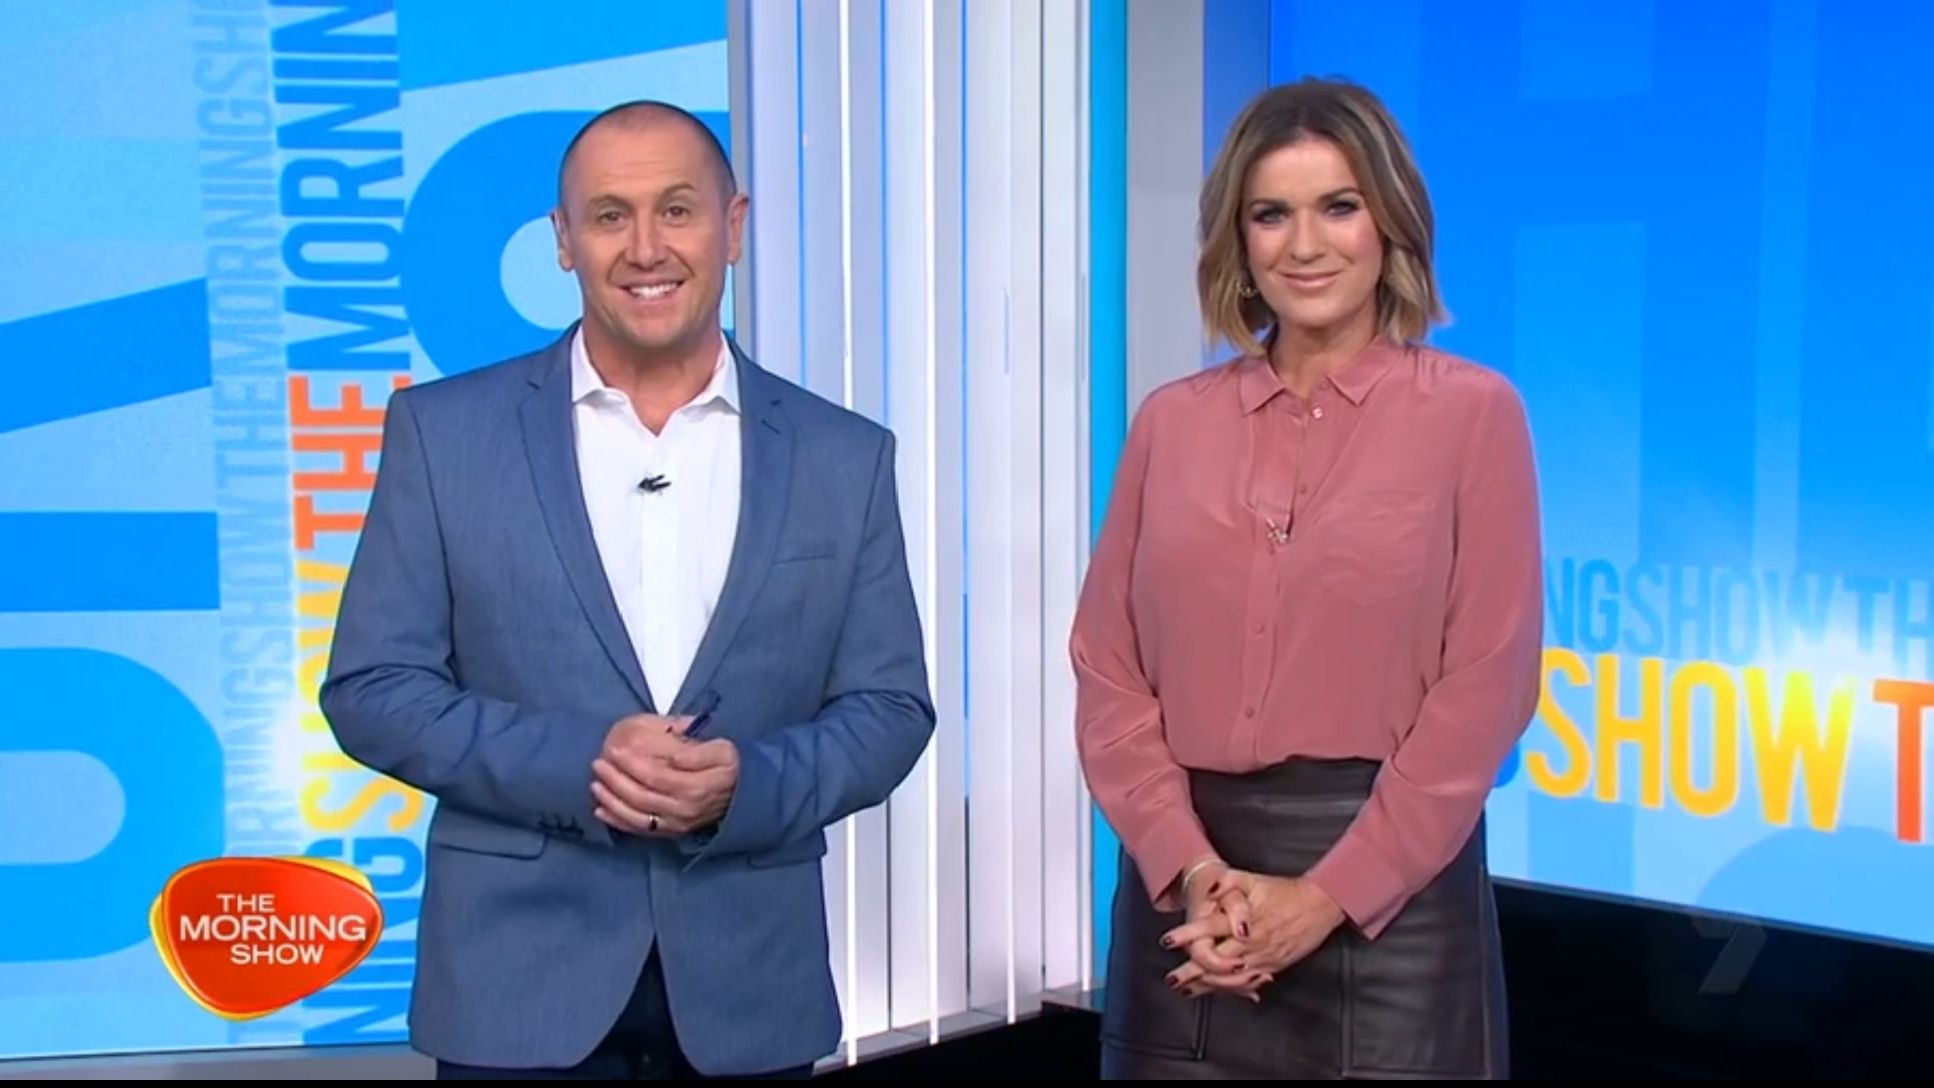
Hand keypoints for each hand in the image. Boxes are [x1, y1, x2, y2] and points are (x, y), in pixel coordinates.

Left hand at [590, 714, 740, 836]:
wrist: (742, 796)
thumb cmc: (728, 767)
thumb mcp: (722, 750)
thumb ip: (695, 751)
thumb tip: (669, 753)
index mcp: (695, 787)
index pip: (656, 775)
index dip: (632, 764)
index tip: (614, 750)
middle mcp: (683, 810)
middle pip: (641, 796)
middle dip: (615, 780)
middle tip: (598, 763)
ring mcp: (676, 824)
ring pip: (636, 816)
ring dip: (611, 801)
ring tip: (594, 784)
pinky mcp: (670, 832)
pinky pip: (639, 829)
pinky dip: (617, 821)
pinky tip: (600, 810)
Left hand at [1164, 871, 1345, 998]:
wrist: (1319, 905)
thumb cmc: (1286, 892)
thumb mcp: (1255, 879)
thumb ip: (1230, 881)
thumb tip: (1212, 886)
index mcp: (1241, 922)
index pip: (1207, 931)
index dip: (1186, 937)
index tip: (1168, 941)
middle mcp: (1249, 944)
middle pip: (1213, 963)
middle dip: (1190, 973)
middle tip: (1172, 979)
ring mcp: (1261, 959)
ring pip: (1229, 979)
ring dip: (1206, 985)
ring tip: (1187, 989)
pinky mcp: (1272, 967)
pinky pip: (1248, 983)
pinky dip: (1230, 989)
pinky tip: (1218, 992)